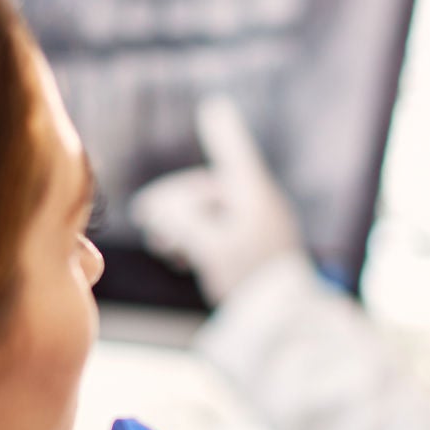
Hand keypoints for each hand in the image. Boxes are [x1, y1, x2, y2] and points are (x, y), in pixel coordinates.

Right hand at [130, 96, 301, 303]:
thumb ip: (180, 219)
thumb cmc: (250, 278)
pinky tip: (178, 257)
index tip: (214, 107)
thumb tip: (159, 209)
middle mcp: (260, 208)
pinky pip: (220, 235)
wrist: (283, 322)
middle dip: (176, 203)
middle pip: (210, 190)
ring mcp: (258, 231)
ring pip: (212, 215)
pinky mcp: (253, 254)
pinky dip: (197, 240)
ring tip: (162, 246)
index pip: (235, 154)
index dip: (222, 132)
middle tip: (146, 218)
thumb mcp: (209, 246)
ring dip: (182, 225)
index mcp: (256, 196)